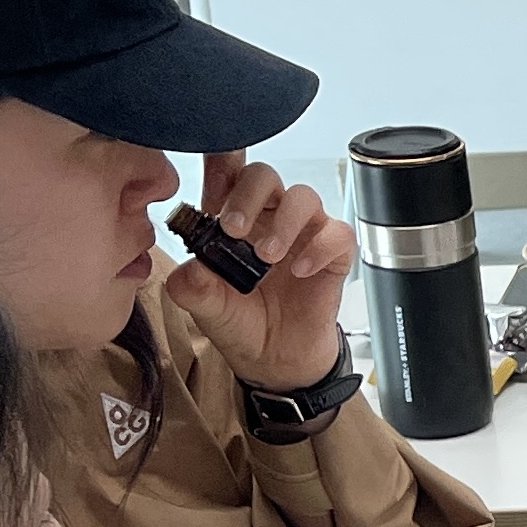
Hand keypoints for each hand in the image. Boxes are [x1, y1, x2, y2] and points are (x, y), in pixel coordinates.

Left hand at [165, 151, 352, 390]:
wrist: (274, 360)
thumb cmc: (240, 323)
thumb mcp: (206, 309)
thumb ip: (192, 288)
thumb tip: (190, 268)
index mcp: (232, 220)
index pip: (227, 174)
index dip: (221, 165)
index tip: (213, 185)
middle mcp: (267, 218)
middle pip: (264, 176)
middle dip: (248, 194)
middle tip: (234, 228)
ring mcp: (302, 234)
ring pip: (303, 196)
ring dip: (284, 221)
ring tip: (268, 256)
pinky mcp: (332, 254)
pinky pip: (336, 233)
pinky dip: (320, 247)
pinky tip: (301, 271)